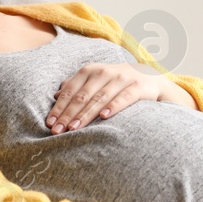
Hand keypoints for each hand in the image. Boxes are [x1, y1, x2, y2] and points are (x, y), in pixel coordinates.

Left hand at [46, 63, 175, 133]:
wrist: (153, 79)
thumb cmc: (119, 83)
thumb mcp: (97, 81)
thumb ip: (78, 86)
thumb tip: (56, 96)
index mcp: (91, 70)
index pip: (71, 90)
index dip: (59, 107)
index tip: (50, 123)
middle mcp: (105, 72)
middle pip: (83, 95)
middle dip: (68, 114)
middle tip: (58, 131)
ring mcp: (122, 78)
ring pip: (100, 98)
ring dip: (86, 114)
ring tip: (74, 128)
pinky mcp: (138, 86)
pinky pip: (124, 98)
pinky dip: (114, 106)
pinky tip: (104, 117)